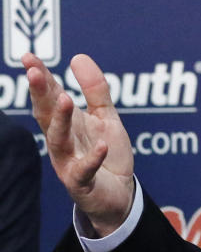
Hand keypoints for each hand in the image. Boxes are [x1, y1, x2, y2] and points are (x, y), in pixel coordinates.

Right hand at [23, 53, 134, 236]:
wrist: (119, 194)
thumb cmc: (108, 154)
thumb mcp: (105, 117)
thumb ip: (95, 89)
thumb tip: (78, 56)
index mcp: (67, 122)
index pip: (49, 96)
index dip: (40, 77)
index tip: (29, 56)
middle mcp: (62, 140)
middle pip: (46, 115)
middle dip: (40, 93)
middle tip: (33, 71)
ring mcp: (70, 162)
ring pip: (59, 140)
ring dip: (60, 120)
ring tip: (64, 98)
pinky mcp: (83, 182)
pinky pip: (85, 170)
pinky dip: (92, 158)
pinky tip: (101, 146)